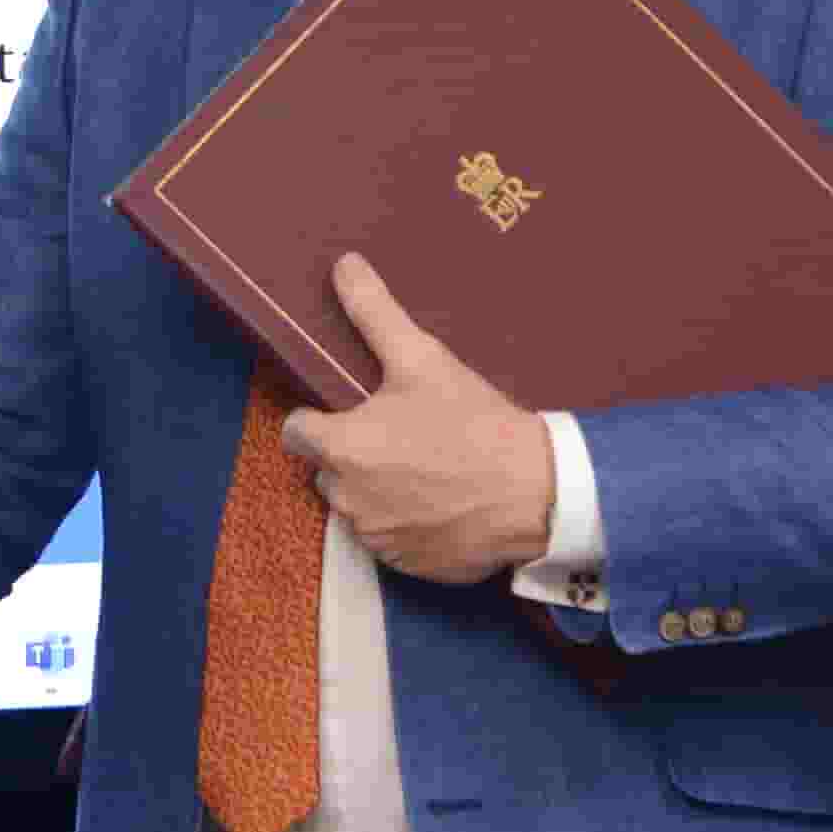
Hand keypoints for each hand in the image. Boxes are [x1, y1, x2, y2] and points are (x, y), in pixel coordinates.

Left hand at [276, 252, 555, 585]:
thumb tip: (344, 266)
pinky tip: (442, 502)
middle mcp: (347, 498)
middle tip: (403, 436)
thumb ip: (374, 313)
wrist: (536, 492)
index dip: (318, 420)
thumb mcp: (423, 360)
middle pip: (328, 470)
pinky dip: (408, 524)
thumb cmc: (475, 423)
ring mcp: (376, 537)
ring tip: (428, 468)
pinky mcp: (406, 565)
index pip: (296, 433)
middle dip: (354, 455)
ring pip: (359, 507)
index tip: (350, 413)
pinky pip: (391, 541)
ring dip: (379, 491)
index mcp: (342, 447)